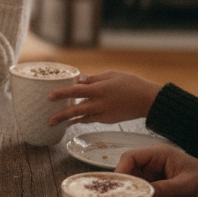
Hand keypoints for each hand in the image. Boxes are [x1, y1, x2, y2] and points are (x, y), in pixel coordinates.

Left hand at [47, 70, 162, 124]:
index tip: (50, 96)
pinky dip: (82, 120)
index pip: (77, 91)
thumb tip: (78, 79)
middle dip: (62, 115)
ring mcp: (105, 113)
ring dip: (70, 120)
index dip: (62, 93)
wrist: (148, 101)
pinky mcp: (109, 120)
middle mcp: (101, 103)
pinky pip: (92, 120)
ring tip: (57, 122)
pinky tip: (74, 120)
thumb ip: (94, 78)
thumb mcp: (112, 75)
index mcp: (101, 89)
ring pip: (83, 117)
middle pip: (77, 109)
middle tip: (48, 120)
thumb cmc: (131, 83)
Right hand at [115, 144, 197, 196]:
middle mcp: (151, 161)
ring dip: (126, 191)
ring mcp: (151, 173)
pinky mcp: (152, 184)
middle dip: (121, 183)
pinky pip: (137, 189)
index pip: (131, 157)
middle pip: (126, 169)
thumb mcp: (185, 186)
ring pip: (129, 180)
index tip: (116, 186)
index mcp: (159, 154)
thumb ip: (165, 188)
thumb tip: (144, 195)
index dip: (120, 170)